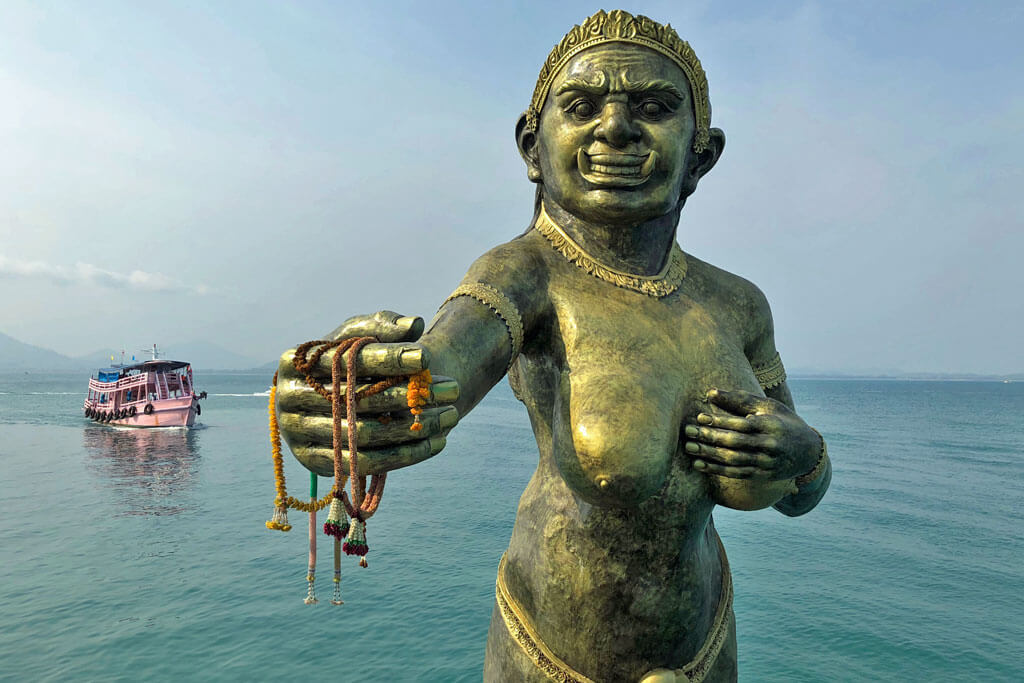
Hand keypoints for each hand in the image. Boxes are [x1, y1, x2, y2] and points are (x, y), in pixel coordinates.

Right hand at [274, 311, 459, 476]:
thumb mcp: (359, 336)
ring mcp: (298, 434)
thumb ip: (384, 326)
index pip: (348, 361)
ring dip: (413, 427)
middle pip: (358, 400)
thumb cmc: (346, 361)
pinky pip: (365, 464)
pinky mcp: (314, 463)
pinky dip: (405, 455)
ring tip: (451, 414)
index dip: (389, 358)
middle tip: (451, 388)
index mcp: (297, 362)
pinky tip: (437, 442)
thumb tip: (416, 324)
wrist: (325, 399)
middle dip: (409, 393)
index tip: (427, 356)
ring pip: (364, 435)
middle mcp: (289, 399)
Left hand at [683, 388, 819, 480]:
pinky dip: (716, 470)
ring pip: (734, 460)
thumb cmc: (783, 422)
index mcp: (771, 425)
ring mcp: (767, 463)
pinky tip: (700, 465)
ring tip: (690, 449)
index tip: (700, 417)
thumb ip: (740, 400)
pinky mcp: (763, 475)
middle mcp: (770, 445)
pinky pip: (736, 473)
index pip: (741, 423)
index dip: (720, 420)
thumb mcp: (768, 407)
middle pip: (735, 442)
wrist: (809, 452)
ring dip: (709, 455)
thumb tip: (710, 392)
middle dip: (710, 438)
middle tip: (688, 433)